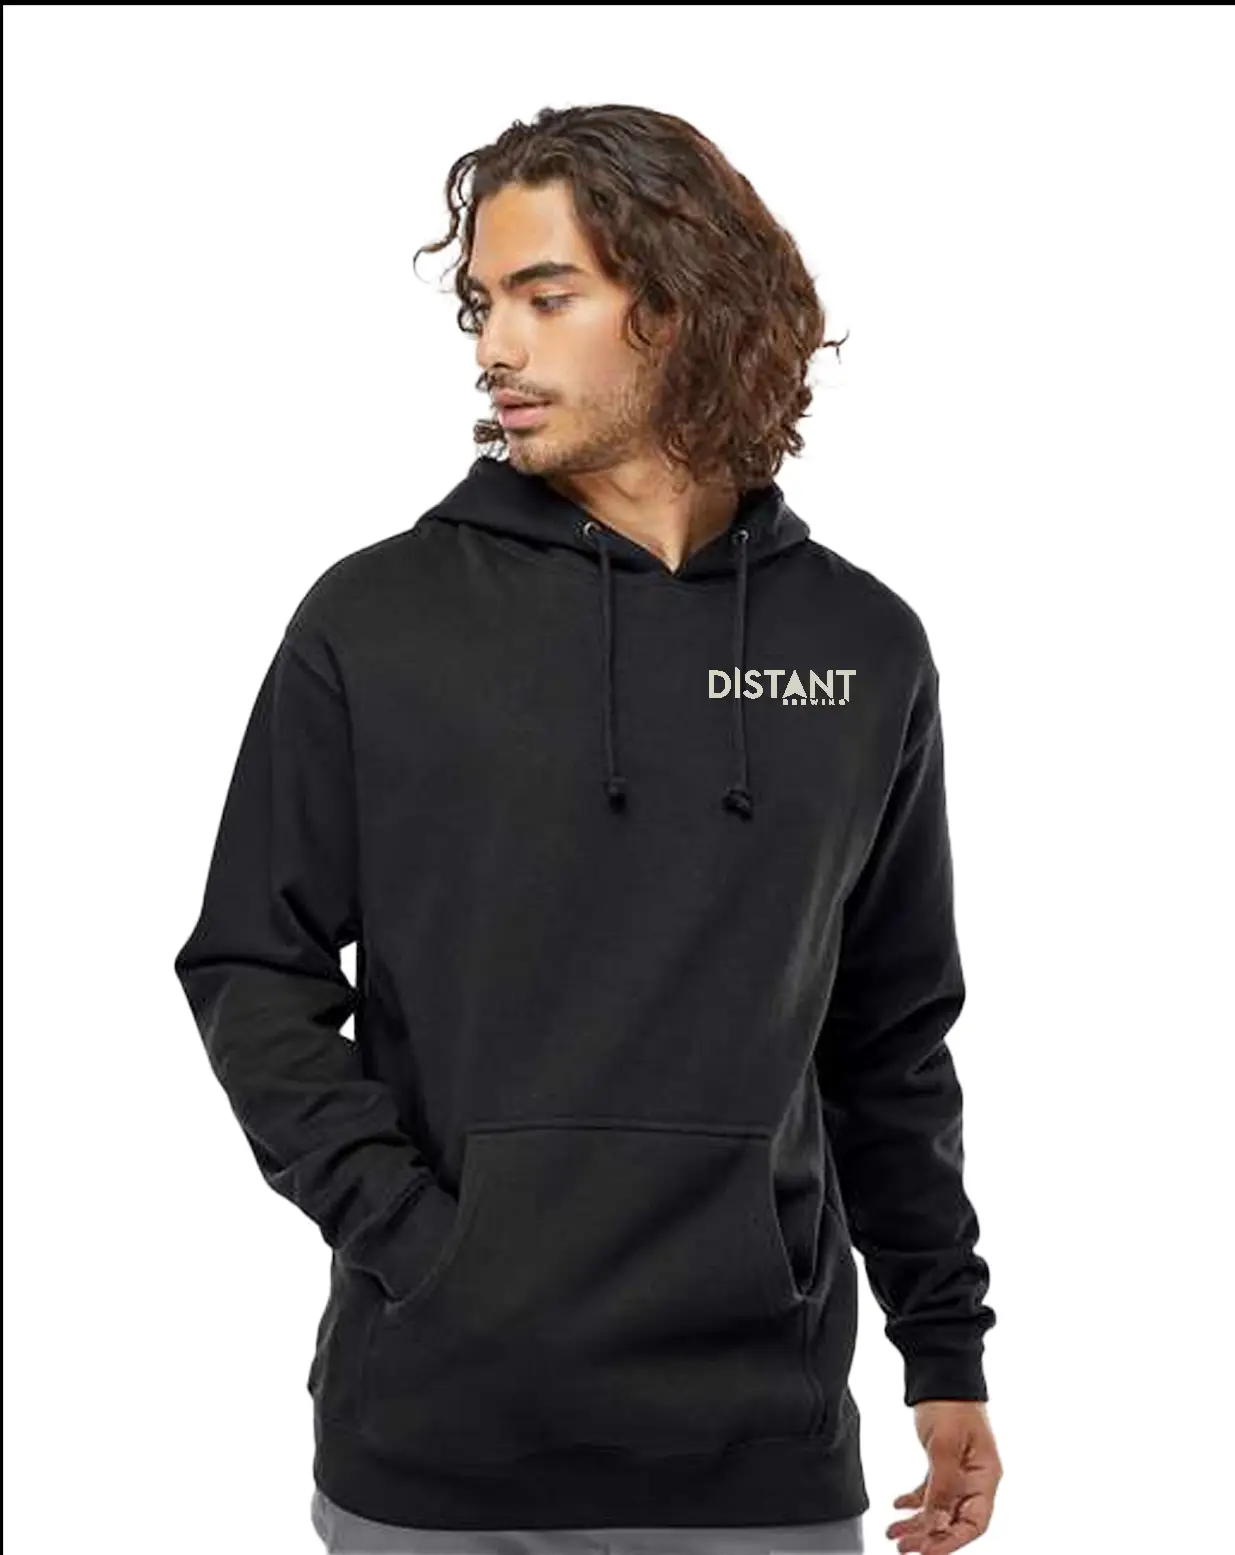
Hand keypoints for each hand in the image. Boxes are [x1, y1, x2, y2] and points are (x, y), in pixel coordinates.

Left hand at [885, 1399, 1002, 1551]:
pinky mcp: (943, 1463)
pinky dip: (914, 1502)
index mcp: (985, 1475)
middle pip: (954, 1520)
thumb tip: (935, 1521)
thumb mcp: (945, 1444)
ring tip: (894, 1534)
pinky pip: (930, 1491)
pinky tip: (898, 1508)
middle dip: (929, 1537)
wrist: (940, 1373)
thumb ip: (942, 1484)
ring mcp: (959, 1471)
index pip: (974, 1523)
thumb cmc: (951, 1402)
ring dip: (917, 1523)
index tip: (928, 1552)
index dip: (952, 1542)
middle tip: (904, 1548)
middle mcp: (975, 1478)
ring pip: (939, 1509)